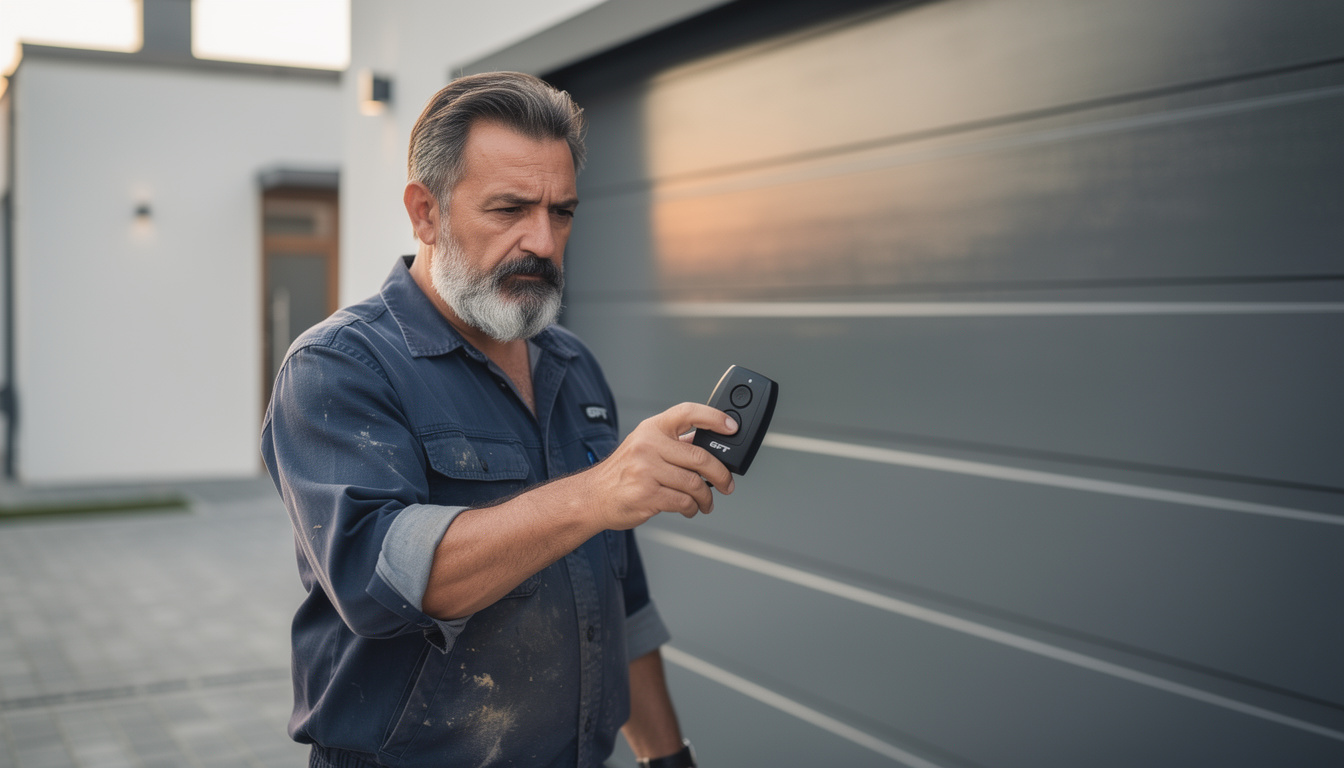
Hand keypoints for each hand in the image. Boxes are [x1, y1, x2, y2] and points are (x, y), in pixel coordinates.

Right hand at [580, 403, 736, 528]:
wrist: (593, 496)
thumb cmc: (623, 472)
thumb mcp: (644, 446)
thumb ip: (675, 443)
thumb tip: (711, 444)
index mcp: (652, 429)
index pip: (688, 413)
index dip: (714, 417)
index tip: (731, 427)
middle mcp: (648, 445)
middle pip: (700, 456)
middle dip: (721, 474)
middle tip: (727, 484)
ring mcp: (646, 470)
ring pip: (694, 483)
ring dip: (707, 497)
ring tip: (706, 502)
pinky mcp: (647, 494)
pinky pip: (683, 501)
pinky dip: (692, 508)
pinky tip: (690, 508)